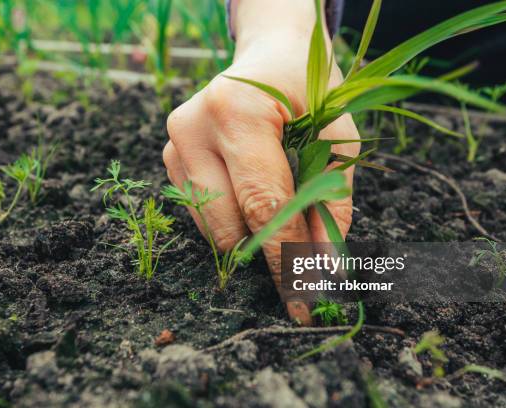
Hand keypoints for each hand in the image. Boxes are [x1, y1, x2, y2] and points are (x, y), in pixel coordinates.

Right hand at [163, 0, 359, 324]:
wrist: (269, 54)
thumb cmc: (309, 90)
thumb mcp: (337, 137)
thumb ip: (331, 202)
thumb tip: (323, 267)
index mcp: (236, 111)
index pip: (263, 204)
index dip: (286, 258)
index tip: (303, 301)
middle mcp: (193, 127)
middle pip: (228, 225)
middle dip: (268, 254)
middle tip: (302, 269)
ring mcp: (174, 142)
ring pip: (210, 226)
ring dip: (250, 234)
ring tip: (279, 205)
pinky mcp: (168, 156)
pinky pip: (200, 213)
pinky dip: (231, 218)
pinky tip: (250, 191)